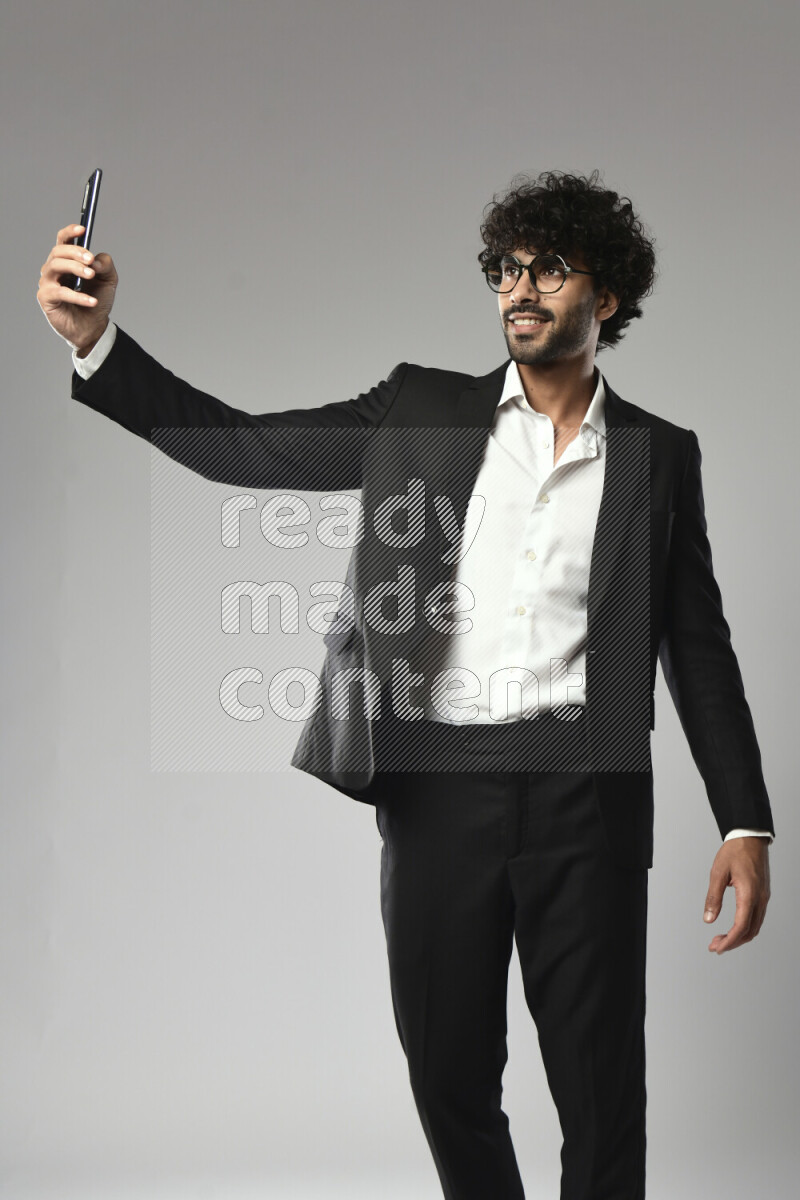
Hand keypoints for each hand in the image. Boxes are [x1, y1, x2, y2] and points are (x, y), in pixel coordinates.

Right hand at [37, 223, 117, 354]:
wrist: (94, 327)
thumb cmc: (97, 300)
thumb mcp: (108, 280)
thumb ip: (106, 265)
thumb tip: (96, 260)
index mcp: (67, 260)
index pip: (63, 240)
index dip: (70, 232)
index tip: (82, 229)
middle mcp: (54, 269)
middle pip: (58, 251)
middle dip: (76, 252)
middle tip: (91, 260)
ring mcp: (47, 282)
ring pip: (55, 266)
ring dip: (75, 268)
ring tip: (91, 275)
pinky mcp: (46, 298)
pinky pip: (60, 292)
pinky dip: (77, 295)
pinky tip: (92, 301)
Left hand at [703, 837, 770, 953]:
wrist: (750, 837)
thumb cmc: (734, 852)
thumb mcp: (718, 873)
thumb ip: (713, 897)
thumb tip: (708, 919)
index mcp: (749, 894)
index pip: (741, 926)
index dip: (729, 941)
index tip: (716, 948)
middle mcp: (760, 899)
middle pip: (749, 931)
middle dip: (732, 942)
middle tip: (714, 946)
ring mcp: (763, 897)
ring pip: (755, 926)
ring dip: (739, 936)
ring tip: (721, 939)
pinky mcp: (762, 894)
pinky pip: (757, 918)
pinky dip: (745, 927)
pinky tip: (733, 928)